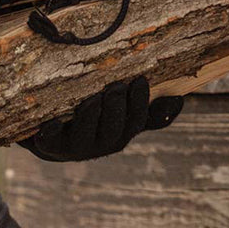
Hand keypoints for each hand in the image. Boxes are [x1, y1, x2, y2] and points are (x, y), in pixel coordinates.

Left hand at [19, 77, 182, 162]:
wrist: (56, 138)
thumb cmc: (96, 121)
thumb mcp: (124, 117)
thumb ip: (149, 112)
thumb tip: (179, 100)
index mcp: (120, 136)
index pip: (136, 122)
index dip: (139, 103)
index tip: (139, 80)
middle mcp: (99, 145)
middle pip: (112, 131)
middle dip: (116, 108)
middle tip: (116, 86)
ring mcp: (74, 147)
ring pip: (85, 134)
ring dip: (91, 115)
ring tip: (93, 98)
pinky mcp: (49, 144)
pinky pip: (51, 140)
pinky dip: (52, 131)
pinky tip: (54, 120)